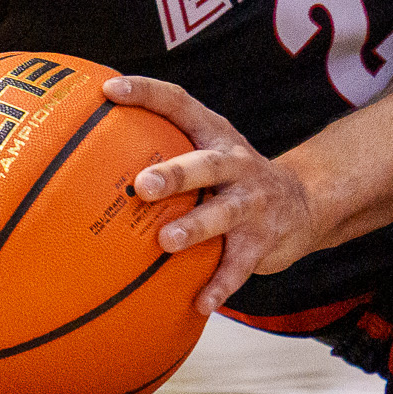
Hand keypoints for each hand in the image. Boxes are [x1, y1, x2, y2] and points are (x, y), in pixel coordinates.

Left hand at [105, 73, 313, 318]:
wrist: (305, 202)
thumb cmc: (232, 176)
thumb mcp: (207, 151)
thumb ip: (165, 147)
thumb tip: (87, 151)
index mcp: (214, 134)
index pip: (179, 102)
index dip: (146, 93)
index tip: (109, 90)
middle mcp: (236, 163)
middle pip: (207, 164)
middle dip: (175, 174)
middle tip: (141, 185)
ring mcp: (253, 202)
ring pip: (224, 213)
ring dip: (195, 227)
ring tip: (166, 242)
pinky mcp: (263, 240)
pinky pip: (239, 266)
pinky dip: (220, 284)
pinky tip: (200, 303)